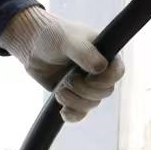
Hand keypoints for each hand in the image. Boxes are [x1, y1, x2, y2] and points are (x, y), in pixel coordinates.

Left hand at [0, 8, 121, 122]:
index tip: (89, 76)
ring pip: (91, 104)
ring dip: (75, 101)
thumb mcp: (69, 40)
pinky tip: (62, 111)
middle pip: (105, 92)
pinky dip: (73, 115)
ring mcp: (86, 85)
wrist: (32, 45)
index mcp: (104, 54)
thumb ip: (85, 52)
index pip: (117, 73)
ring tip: (60, 90)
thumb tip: (101, 68)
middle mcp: (99, 71)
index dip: (106, 79)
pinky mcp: (73, 96)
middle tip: (68, 80)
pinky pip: (80, 113)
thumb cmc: (53, 35)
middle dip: (85, 90)